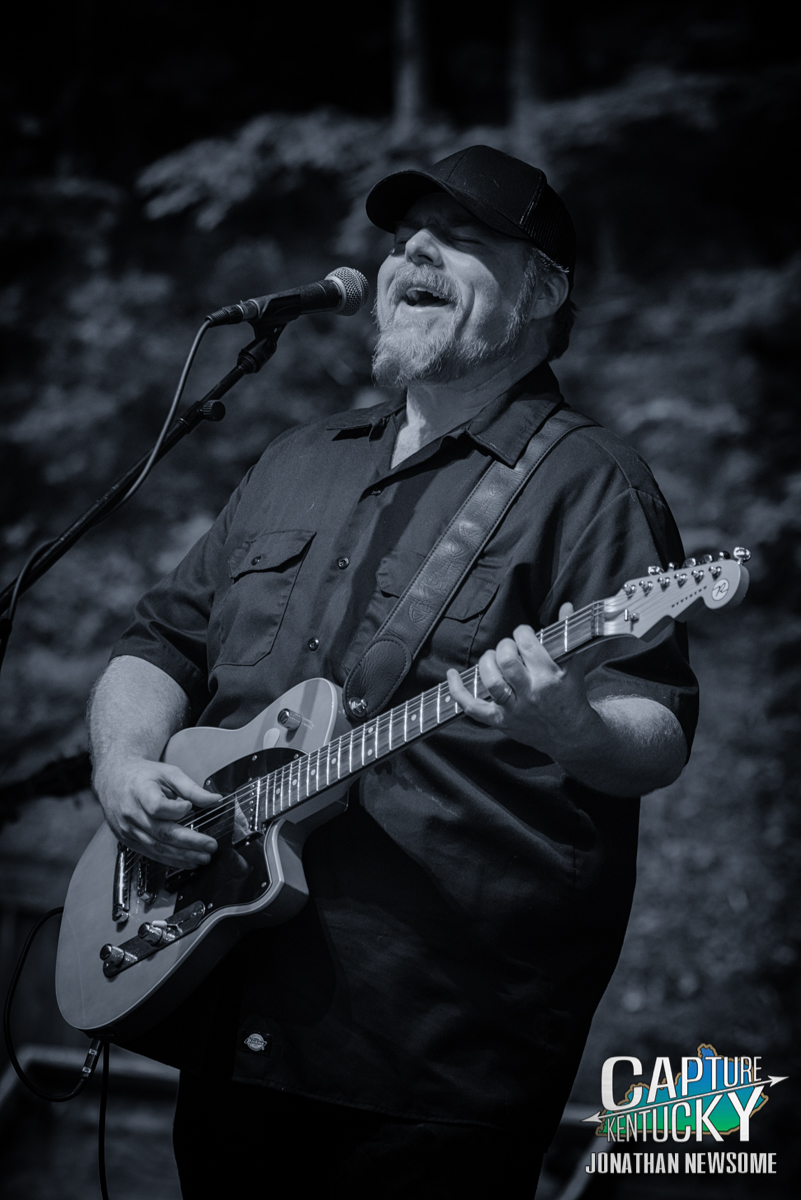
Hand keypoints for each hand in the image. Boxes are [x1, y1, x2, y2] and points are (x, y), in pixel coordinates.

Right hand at [93, 756, 221, 869]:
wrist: (113, 780)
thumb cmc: (142, 775)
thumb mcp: (168, 773)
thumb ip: (192, 788)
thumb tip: (215, 800)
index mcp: (140, 792)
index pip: (158, 807)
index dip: (176, 810)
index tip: (190, 807)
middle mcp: (132, 814)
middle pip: (162, 832)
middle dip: (190, 842)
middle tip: (210, 846)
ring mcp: (128, 830)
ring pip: (157, 847)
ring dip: (182, 855)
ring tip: (203, 857)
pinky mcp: (128, 840)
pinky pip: (151, 853)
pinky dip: (170, 860)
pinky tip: (187, 861)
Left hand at [446, 603, 600, 759]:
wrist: (570, 734)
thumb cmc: (570, 695)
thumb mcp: (573, 664)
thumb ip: (567, 632)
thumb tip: (566, 605)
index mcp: (550, 676)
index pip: (528, 645)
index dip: (521, 633)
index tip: (522, 634)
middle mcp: (532, 693)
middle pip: (507, 661)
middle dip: (504, 646)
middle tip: (508, 647)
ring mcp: (515, 709)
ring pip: (492, 681)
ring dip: (487, 663)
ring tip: (492, 658)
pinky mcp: (501, 721)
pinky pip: (473, 708)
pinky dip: (458, 691)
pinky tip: (452, 675)